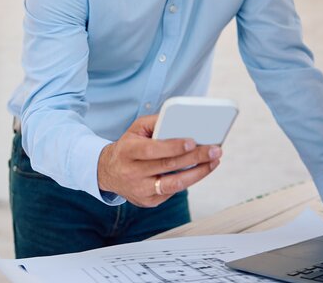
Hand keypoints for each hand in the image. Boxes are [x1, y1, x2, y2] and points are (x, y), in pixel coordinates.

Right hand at [97, 114, 221, 207]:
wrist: (108, 172)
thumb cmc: (128, 147)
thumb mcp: (135, 129)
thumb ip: (156, 122)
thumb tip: (181, 120)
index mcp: (127, 152)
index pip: (152, 150)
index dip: (173, 147)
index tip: (193, 141)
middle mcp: (132, 173)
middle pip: (168, 166)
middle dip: (195, 157)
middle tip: (215, 150)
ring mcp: (140, 190)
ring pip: (174, 184)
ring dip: (198, 173)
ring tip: (214, 162)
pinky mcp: (148, 201)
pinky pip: (173, 191)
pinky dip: (188, 180)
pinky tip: (200, 170)